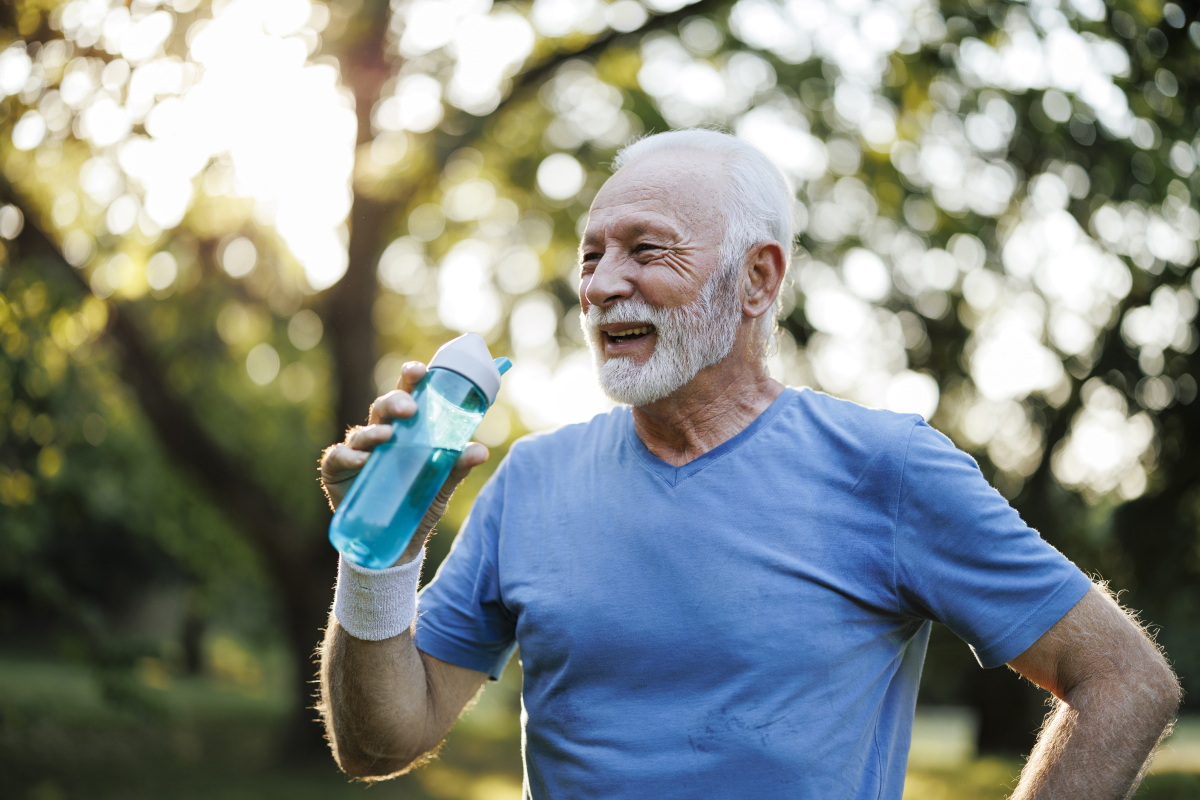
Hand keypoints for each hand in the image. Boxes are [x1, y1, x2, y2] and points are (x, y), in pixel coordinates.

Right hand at [319, 361, 489, 563]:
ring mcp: (357, 451)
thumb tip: (480, 450)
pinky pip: (338, 457)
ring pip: (362, 431)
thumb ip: (456, 466)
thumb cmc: (419, 503)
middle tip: (409, 408)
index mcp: (406, 429)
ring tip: (387, 435)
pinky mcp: (338, 471)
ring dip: (374, 431)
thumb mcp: (441, 484)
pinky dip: (348, 455)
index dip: (411, 379)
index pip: (408, 396)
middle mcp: (380, 434)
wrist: (397, 543)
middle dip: (395, 402)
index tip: (420, 370)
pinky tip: (362, 459)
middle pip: (383, 408)